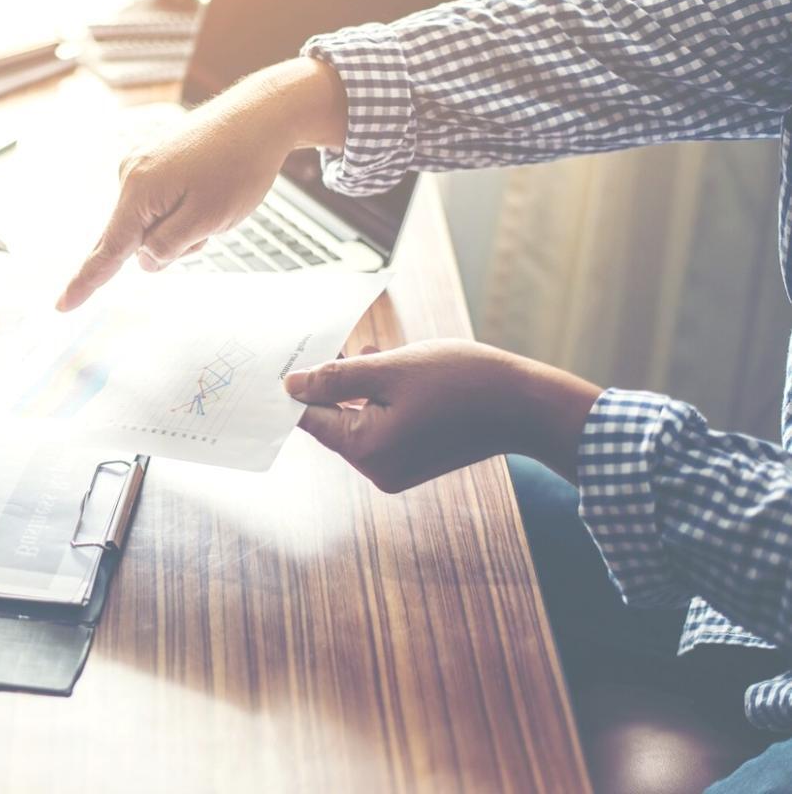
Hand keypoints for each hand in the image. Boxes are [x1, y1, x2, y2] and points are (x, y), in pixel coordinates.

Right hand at [57, 57, 346, 310]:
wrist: (259, 115)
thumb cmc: (238, 166)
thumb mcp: (207, 219)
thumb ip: (168, 246)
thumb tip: (143, 260)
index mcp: (138, 192)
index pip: (108, 251)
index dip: (86, 283)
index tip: (61, 307)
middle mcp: (130, 175)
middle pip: (133, 237)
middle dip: (166, 246)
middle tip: (209, 225)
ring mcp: (141, 164)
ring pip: (152, 223)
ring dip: (181, 227)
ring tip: (216, 200)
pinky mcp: (154, 160)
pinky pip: (159, 204)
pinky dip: (181, 210)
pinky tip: (208, 191)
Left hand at [284, 340, 601, 491]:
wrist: (526, 406)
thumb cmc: (462, 382)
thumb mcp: (391, 369)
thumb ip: (336, 377)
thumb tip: (291, 386)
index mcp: (366, 450)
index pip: (310, 418)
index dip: (301, 387)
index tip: (298, 360)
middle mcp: (377, 469)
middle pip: (335, 419)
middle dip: (338, 381)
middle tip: (348, 347)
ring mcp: (396, 469)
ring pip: (360, 418)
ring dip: (363, 385)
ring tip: (381, 354)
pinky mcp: (414, 461)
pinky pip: (383, 426)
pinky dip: (384, 399)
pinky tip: (396, 371)